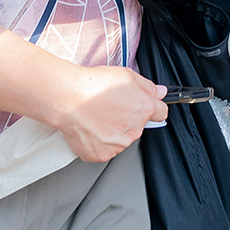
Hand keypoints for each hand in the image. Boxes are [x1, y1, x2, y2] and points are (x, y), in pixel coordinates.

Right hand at [48, 64, 166, 161]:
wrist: (68, 98)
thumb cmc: (94, 85)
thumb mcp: (127, 75)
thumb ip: (148, 87)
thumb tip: (160, 93)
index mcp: (143, 110)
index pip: (160, 113)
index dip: (153, 107)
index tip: (147, 106)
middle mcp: (133, 130)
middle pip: (138, 125)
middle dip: (129, 117)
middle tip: (111, 106)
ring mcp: (117, 145)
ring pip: (122, 139)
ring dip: (114, 131)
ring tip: (98, 116)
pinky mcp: (101, 154)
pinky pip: (105, 149)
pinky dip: (99, 141)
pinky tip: (91, 127)